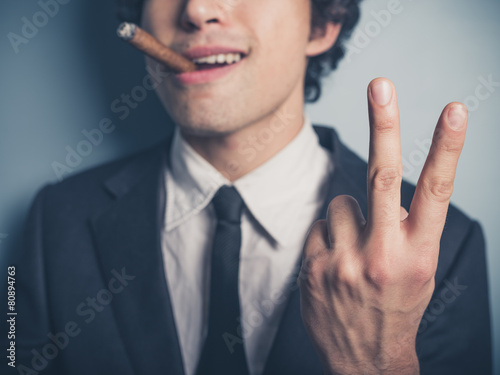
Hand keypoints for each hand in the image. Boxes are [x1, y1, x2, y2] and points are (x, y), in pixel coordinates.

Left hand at [298, 78, 467, 374]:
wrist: (363, 359)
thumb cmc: (395, 305)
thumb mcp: (417, 270)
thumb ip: (406, 227)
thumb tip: (380, 186)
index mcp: (418, 253)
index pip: (436, 192)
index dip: (447, 148)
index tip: (454, 111)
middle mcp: (382, 254)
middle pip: (381, 176)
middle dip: (383, 126)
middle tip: (380, 85)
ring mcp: (344, 260)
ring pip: (340, 202)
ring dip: (348, 216)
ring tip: (355, 249)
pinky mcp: (314, 265)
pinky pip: (319, 224)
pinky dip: (328, 235)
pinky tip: (335, 262)